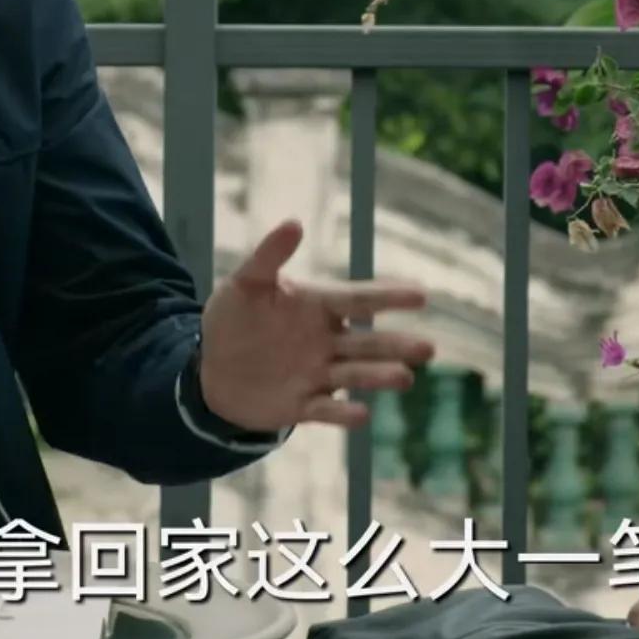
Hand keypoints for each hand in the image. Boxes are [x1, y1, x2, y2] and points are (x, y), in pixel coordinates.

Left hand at [196, 220, 436, 431]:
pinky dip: (343, 413)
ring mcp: (317, 375)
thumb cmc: (233, 318)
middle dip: (396, 345)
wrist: (211, 370)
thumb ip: (269, 256)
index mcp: (319, 307)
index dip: (389, 296)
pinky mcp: (302, 406)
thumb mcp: (245, 282)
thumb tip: (294, 223)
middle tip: (427, 348)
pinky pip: (326, 410)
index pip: (360, 300)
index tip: (421, 294)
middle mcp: (327, 342)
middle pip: (368, 343)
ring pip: (355, 375)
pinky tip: (362, 414)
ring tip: (405, 378)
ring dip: (380, 377)